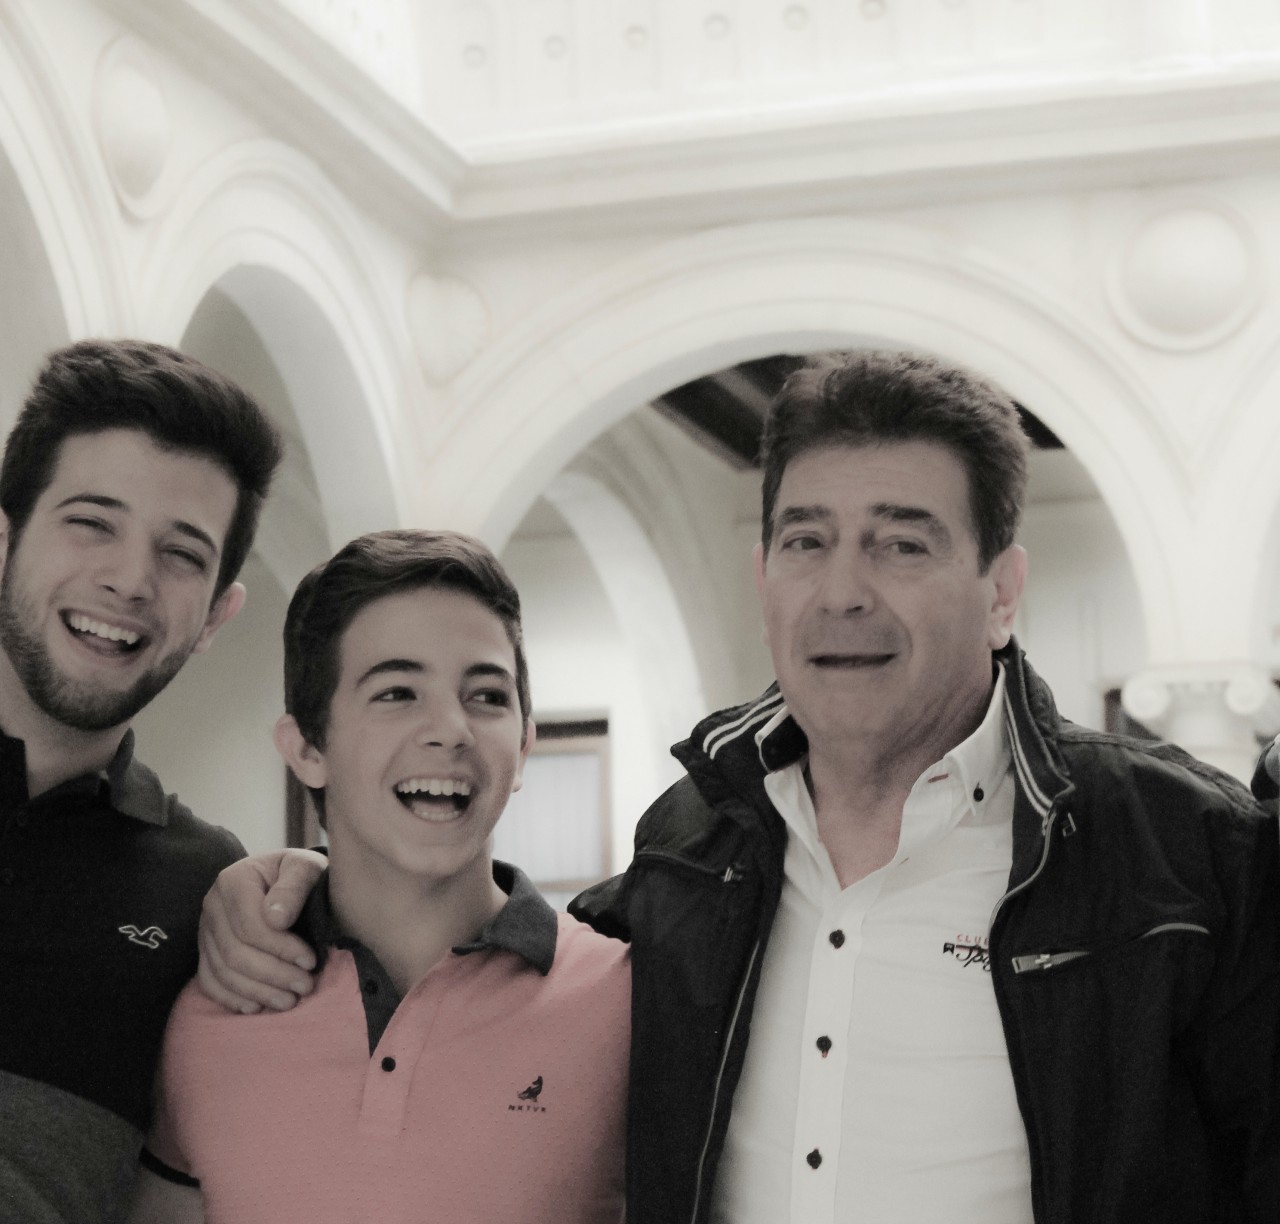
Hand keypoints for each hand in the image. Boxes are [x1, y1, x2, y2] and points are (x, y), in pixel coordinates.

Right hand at [197, 849, 326, 1012]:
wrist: (286, 878)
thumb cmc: (299, 874)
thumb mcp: (305, 868)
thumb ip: (295, 886)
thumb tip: (277, 919)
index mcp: (234, 880)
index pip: (250, 926)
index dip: (281, 948)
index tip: (310, 961)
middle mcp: (212, 905)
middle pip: (235, 953)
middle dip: (273, 975)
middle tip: (305, 987)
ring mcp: (205, 930)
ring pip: (223, 971)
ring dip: (257, 992)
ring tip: (289, 1001)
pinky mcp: (206, 950)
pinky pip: (209, 981)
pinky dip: (231, 998)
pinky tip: (256, 1007)